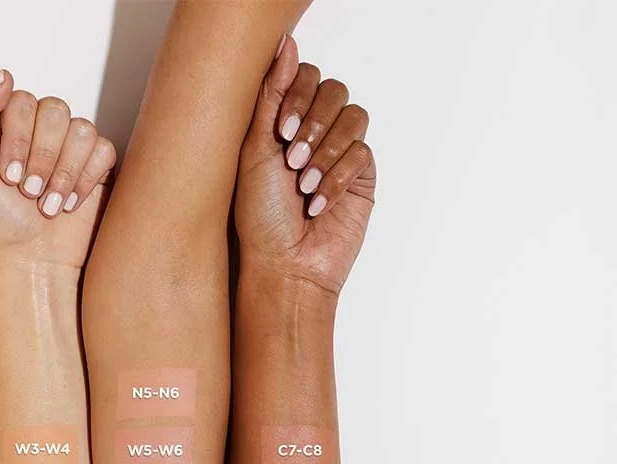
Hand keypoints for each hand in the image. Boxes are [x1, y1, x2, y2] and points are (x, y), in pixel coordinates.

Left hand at [0, 70, 116, 267]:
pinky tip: (70, 202)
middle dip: (40, 158)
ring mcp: (71, 142)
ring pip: (81, 129)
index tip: (8, 176)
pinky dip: (84, 181)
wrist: (34, 255)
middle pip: (53, 109)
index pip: (20, 100)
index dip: (17, 138)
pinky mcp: (98, 161)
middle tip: (29, 191)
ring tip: (49, 203)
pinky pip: (102, 150)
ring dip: (63, 174)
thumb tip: (4, 77)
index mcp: (7, 121)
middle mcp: (41, 125)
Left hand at [235, 38, 376, 297]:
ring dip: (326, 151)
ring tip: (303, 186)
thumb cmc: (261, 219)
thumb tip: (287, 43)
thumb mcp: (254, 151)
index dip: (298, 95)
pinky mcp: (360, 178)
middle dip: (314, 124)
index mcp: (284, 122)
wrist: (283, 266)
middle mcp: (314, 132)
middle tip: (293, 159)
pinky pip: (362, 154)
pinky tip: (318, 204)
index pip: (305, 76)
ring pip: (353, 117)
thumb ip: (271, 96)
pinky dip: (337, 178)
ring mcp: (339, 154)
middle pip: (333, 90)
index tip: (282, 131)